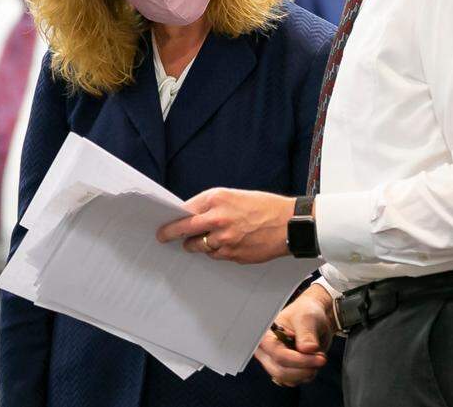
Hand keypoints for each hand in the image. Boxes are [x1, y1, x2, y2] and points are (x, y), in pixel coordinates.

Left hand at [156, 188, 294, 263]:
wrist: (290, 223)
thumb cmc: (264, 207)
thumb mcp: (235, 196)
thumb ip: (212, 206)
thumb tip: (190, 216)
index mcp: (217, 199)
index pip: (184, 211)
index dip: (172, 218)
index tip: (163, 223)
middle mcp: (217, 219)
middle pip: (183, 230)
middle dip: (170, 234)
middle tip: (163, 237)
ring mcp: (224, 239)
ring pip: (199, 246)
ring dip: (198, 244)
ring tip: (206, 239)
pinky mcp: (232, 254)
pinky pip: (215, 255)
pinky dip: (216, 251)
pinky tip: (227, 244)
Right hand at [255, 284, 334, 385]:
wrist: (314, 319)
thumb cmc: (306, 312)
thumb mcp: (307, 318)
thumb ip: (306, 333)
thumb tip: (308, 349)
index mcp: (266, 335)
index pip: (278, 354)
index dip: (299, 359)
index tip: (319, 358)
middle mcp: (266, 350)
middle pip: (281, 370)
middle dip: (304, 368)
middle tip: (322, 358)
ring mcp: (274, 361)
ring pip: (288, 379)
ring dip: (307, 372)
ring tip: (318, 356)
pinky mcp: (283, 369)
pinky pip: (293, 381)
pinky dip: (306, 375)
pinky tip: (312, 361)